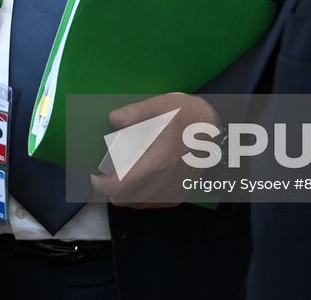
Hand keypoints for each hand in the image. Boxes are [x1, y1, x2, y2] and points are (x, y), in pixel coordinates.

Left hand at [90, 92, 219, 208]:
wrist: (214, 129)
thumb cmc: (184, 114)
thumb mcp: (160, 105)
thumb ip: (135, 113)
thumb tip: (113, 119)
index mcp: (159, 161)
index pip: (121, 187)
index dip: (103, 185)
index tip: (96, 175)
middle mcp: (166, 182)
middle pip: (125, 199)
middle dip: (111, 188)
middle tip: (108, 172)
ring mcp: (174, 192)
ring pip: (137, 204)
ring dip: (125, 193)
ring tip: (123, 173)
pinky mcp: (179, 196)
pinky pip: (151, 204)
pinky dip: (140, 196)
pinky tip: (141, 178)